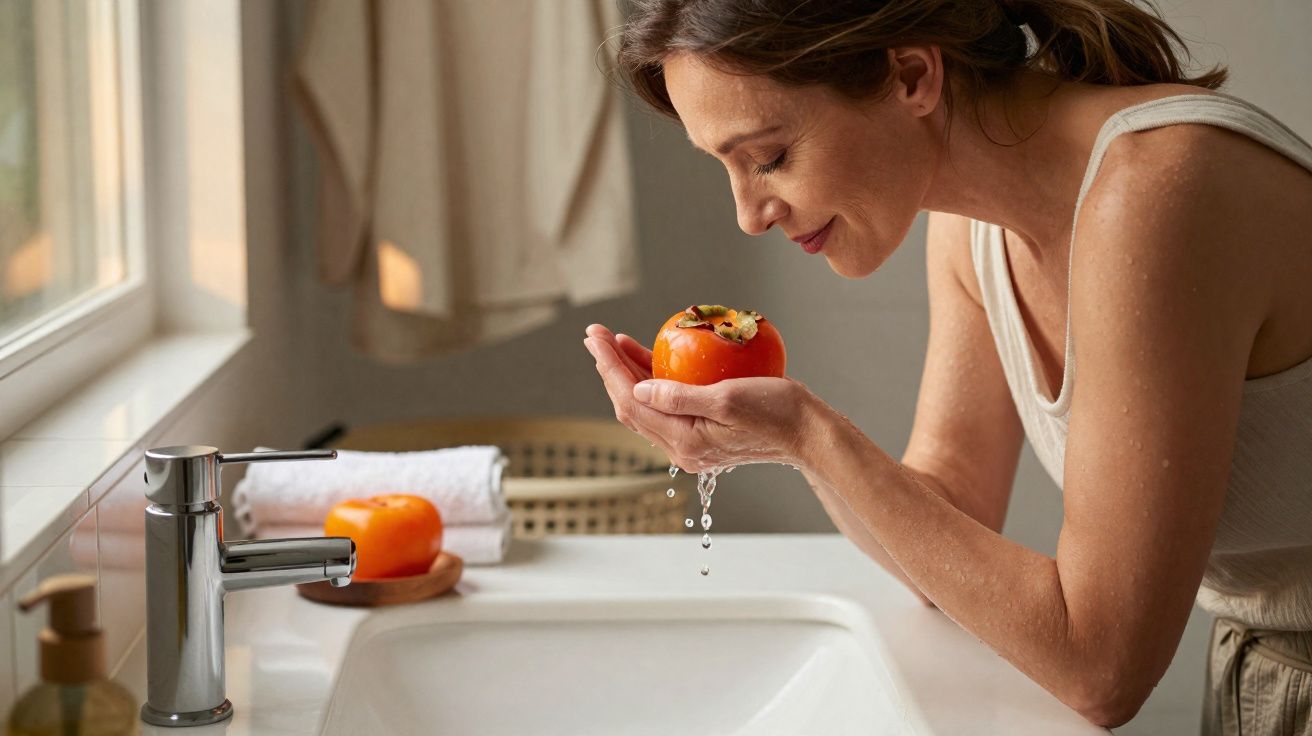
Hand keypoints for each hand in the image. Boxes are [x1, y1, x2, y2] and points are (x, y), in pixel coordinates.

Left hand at [583, 323, 824, 472]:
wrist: (809, 434)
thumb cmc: (777, 412)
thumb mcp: (728, 398)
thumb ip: (679, 397)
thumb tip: (639, 388)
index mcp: (684, 441)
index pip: (631, 400)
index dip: (609, 365)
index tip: (595, 335)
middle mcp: (682, 449)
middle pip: (631, 406)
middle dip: (610, 369)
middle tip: (596, 335)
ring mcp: (692, 445)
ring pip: (646, 407)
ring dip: (628, 374)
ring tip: (614, 343)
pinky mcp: (703, 436)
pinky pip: (666, 408)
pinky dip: (652, 382)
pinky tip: (651, 360)